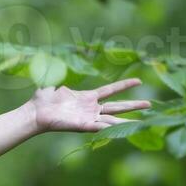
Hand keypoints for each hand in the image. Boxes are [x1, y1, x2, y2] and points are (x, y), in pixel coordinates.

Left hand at [29, 77, 150, 133]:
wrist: (34, 112)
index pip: (110, 90)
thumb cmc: (42, 100)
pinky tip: (123, 128)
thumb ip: (59, 71)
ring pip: (113, 119)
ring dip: (128, 120)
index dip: (124, 85)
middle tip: (151, 104)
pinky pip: (99, 127)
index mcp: (87, 97)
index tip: (139, 81)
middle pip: (117, 106)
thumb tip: (55, 57)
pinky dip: (110, 127)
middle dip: (134, 105)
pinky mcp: (83, 125)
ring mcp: (88, 118)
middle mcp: (91, 108)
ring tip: (144, 121)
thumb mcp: (53, 81)